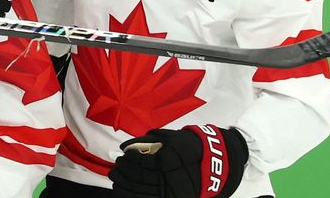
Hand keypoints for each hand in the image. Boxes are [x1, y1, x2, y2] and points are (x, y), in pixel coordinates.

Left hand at [109, 125, 247, 197]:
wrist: (212, 161)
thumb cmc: (188, 146)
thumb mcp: (169, 138)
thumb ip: (145, 141)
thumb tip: (124, 147)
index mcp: (167, 160)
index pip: (141, 162)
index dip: (129, 160)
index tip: (123, 156)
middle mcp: (168, 178)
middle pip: (138, 177)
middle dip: (123, 172)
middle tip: (116, 168)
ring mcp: (170, 192)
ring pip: (140, 191)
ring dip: (124, 185)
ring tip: (116, 178)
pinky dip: (131, 195)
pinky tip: (122, 190)